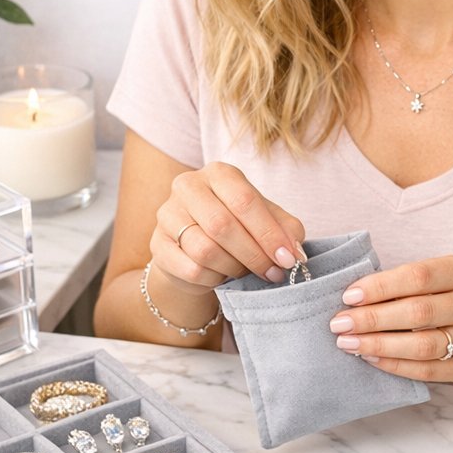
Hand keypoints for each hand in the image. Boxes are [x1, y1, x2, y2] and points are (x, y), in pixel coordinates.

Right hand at [150, 163, 305, 294]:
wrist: (197, 249)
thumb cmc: (238, 228)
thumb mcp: (267, 221)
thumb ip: (286, 230)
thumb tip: (295, 254)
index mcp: (219, 173)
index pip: (245, 201)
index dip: (269, 234)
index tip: (288, 259)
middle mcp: (188, 186)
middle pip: (222, 225)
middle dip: (254, 255)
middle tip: (272, 272)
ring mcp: (167, 214)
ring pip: (205, 250)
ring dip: (233, 268)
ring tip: (245, 272)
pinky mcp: (157, 244)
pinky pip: (191, 269)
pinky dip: (213, 279)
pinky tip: (221, 276)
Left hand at [328, 256, 452, 382]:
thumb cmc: (452, 295)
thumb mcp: (439, 277)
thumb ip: (405, 282)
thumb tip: (353, 297)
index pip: (418, 276)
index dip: (380, 286)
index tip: (348, 296)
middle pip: (418, 312)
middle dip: (372, 318)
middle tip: (339, 323)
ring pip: (422, 345)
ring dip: (379, 345)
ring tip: (348, 343)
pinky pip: (427, 370)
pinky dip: (394, 365)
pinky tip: (371, 358)